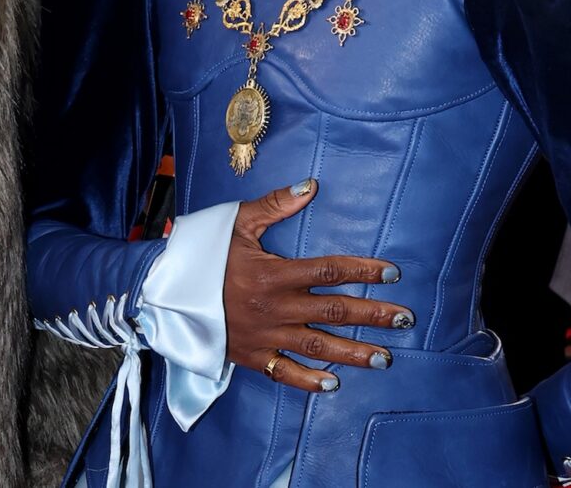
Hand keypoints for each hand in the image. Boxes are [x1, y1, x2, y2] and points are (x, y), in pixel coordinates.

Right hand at [224, 179, 409, 392]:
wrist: (165, 290)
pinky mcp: (252, 357)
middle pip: (333, 311)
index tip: (391, 273)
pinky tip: (334, 384)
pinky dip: (309, 381)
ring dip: (354, 352)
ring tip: (386, 357)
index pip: (328, 271)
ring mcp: (265, 335)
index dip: (362, 271)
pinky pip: (285, 373)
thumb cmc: (203, 252)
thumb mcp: (235, 222)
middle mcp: (274, 307)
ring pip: (318, 346)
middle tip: (406, 319)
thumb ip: (274, 205)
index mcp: (272, 273)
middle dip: (373, 315)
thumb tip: (310, 186)